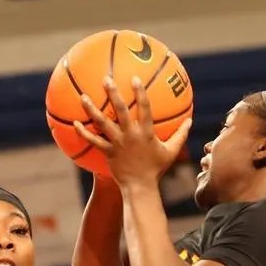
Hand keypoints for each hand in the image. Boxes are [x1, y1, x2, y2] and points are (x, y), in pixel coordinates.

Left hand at [75, 76, 192, 187]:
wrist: (140, 187)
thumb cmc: (156, 169)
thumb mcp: (171, 151)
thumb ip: (180, 134)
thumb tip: (190, 121)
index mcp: (146, 132)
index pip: (145, 108)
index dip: (140, 92)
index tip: (135, 78)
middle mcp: (130, 134)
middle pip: (120, 110)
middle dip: (113, 93)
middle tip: (106, 79)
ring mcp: (118, 143)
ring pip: (102, 123)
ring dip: (92, 109)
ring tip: (83, 97)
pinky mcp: (108, 152)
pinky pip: (93, 141)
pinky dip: (83, 132)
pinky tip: (75, 123)